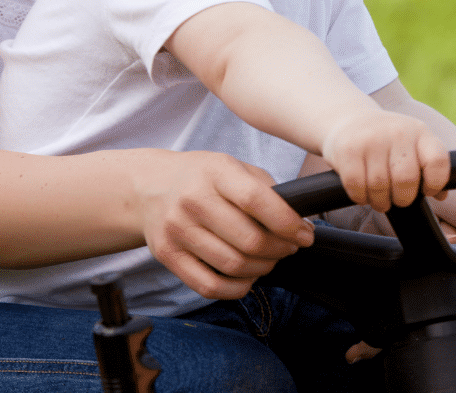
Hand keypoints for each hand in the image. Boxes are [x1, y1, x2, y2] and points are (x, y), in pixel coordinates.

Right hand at [136, 150, 313, 299]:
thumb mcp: (231, 166)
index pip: (256, 201)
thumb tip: (295, 218)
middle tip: (289, 247)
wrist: (150, 187)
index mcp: (215, 172)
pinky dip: (237, 288)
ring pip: (233, 266)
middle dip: (280, 250)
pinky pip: (210, 286)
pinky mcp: (168, 256)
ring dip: (262, 269)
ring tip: (269, 259)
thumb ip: (262, 187)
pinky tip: (247, 276)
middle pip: (248, 240)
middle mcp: (193, 200)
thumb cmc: (201, 177)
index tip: (304, 234)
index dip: (287, 223)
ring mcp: (178, 229)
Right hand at [321, 110, 449, 212]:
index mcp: (419, 131)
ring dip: (379, 201)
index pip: (437, 161)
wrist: (348, 118)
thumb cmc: (387, 141)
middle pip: (406, 181)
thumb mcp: (412, 144)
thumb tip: (441, 195)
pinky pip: (357, 187)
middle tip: (396, 198)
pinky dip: (360, 197)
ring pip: (380, 187)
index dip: (435, 183)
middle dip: (402, 199)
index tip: (426, 190)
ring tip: (378, 196)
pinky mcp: (348, 149)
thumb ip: (429, 167)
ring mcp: (371, 139)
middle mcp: (397, 131)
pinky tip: (362, 191)